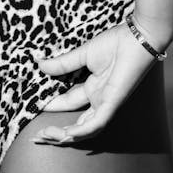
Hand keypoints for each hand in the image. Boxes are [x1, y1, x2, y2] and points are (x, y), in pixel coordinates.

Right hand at [31, 21, 157, 144]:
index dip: (53, 105)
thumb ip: (63, 63)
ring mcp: (106, 103)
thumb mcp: (83, 53)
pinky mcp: (113, 103)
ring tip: (46, 135)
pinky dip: (82, 131)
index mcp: (94, 86)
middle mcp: (99, 98)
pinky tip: (67, 134)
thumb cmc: (116, 42)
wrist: (138, 36)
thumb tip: (40, 65)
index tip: (34, 104)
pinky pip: (97, 124)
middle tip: (36, 135)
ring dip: (65, 135)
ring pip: (85, 129)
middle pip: (76, 121)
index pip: (69, 101)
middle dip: (56, 130)